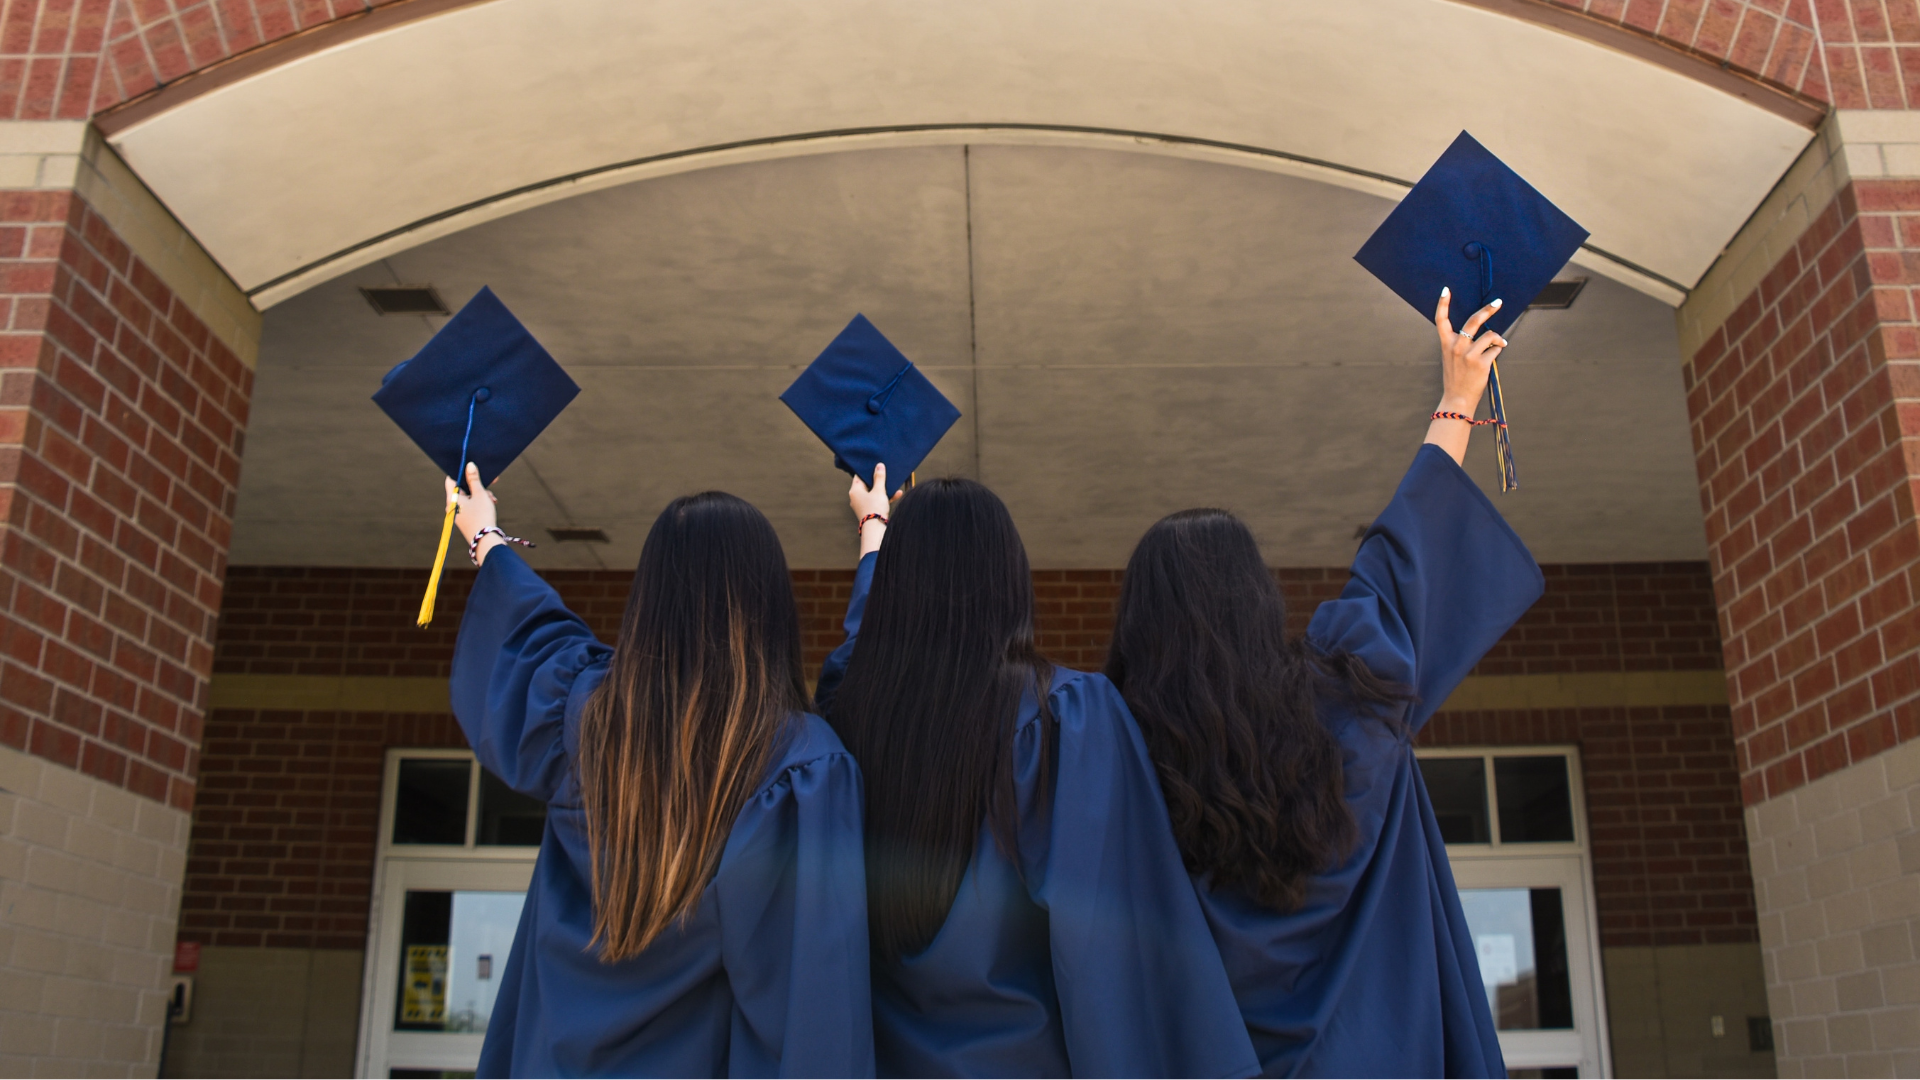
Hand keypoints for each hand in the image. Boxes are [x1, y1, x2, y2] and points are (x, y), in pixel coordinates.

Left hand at [445, 462, 497, 547]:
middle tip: (491, 482)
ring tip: (492, 499)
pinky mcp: (464, 520)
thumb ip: (474, 479)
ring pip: (468, 498)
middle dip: (477, 485)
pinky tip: (490, 504)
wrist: (485, 541)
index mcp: (452, 498)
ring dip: (481, 495)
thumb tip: (469, 465)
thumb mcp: (480, 494)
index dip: (461, 472)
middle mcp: (452, 506)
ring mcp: (458, 514)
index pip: (451, 480)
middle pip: (462, 489)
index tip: (472, 468)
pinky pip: (470, 506)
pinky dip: (479, 503)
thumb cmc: (482, 516)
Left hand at [850, 464, 895, 556]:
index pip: (859, 476)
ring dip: (884, 489)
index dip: (867, 470)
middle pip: (867, 484)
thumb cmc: (874, 508)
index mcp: (855, 490)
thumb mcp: (879, 490)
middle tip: (885, 473)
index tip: (875, 466)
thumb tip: (879, 466)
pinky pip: (877, 501)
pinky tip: (898, 494)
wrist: (876, 529)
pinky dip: (885, 497)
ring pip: (874, 493)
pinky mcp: (870, 510)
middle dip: (878, 480)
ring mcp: (863, 504)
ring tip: (893, 483)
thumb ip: (879, 477)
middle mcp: (856, 497)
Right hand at [1433, 288, 1505, 411]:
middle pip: (1473, 321)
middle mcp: (1456, 346)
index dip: (1443, 304)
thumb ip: (1462, 343)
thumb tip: (1486, 330)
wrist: (1457, 399)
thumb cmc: (1456, 377)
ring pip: (1490, 335)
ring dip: (1497, 339)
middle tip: (1498, 302)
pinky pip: (1496, 348)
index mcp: (1446, 343)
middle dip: (1488, 310)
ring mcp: (1468, 354)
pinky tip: (1494, 357)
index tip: (1446, 290)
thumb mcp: (1452, 358)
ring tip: (1499, 343)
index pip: (1441, 320)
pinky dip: (1498, 350)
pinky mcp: (1481, 363)